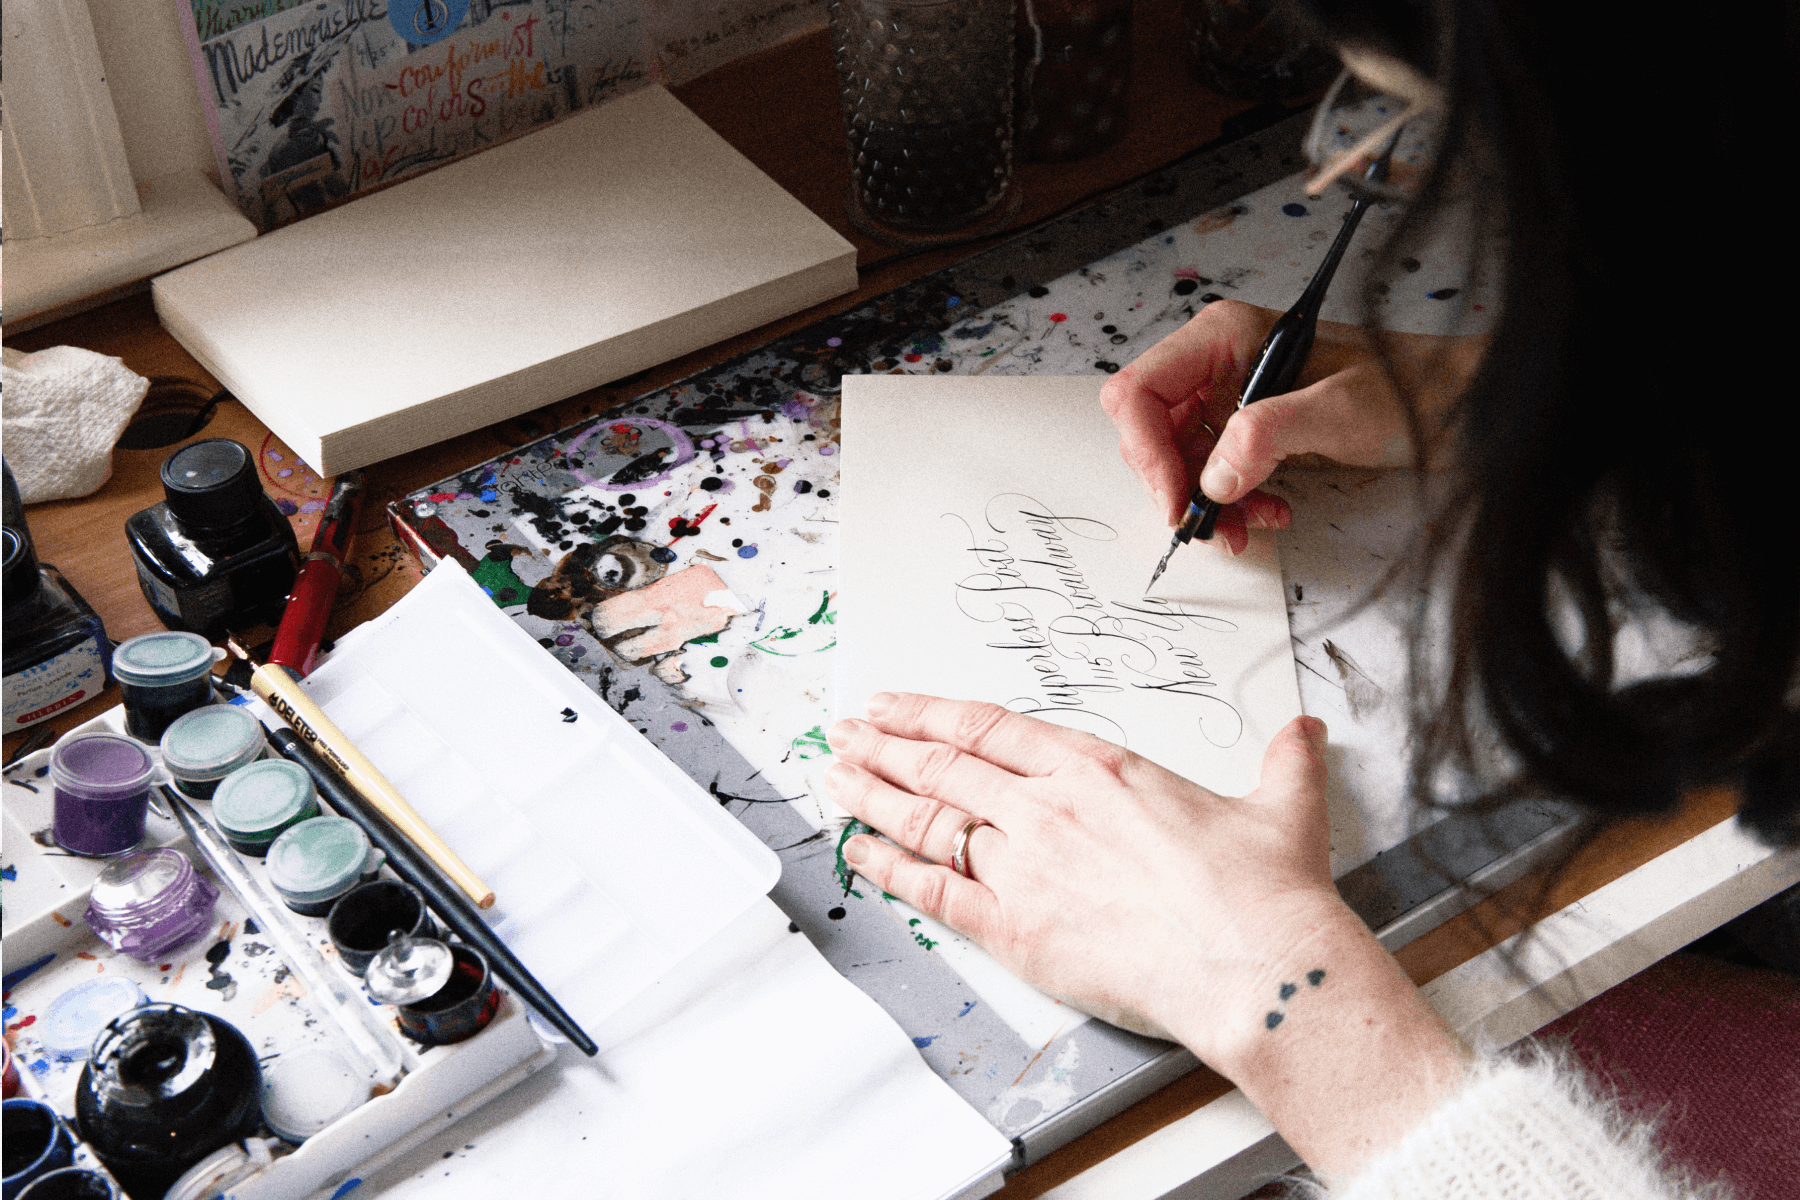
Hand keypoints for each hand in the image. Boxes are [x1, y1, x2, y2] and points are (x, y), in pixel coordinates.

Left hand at [824, 693, 1343, 1063]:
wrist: (1256, 963)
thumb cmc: (1266, 891)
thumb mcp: (1281, 807)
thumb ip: (1281, 763)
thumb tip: (1304, 733)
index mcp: (1097, 767)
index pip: (988, 726)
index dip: (929, 712)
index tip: (893, 704)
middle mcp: (1047, 807)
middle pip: (942, 765)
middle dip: (884, 746)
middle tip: (844, 732)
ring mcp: (1024, 866)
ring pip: (926, 819)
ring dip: (870, 795)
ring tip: (832, 776)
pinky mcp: (1015, 929)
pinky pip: (931, 891)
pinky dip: (887, 868)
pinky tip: (856, 851)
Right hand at [1099, 299, 1483, 551]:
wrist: (1457, 408)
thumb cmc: (1410, 389)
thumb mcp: (1340, 410)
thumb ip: (1269, 434)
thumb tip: (1212, 476)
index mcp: (1224, 337)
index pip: (1140, 392)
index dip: (1146, 451)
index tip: (1176, 498)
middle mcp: (1218, 364)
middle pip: (1149, 432)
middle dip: (1174, 484)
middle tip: (1209, 523)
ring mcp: (1231, 399)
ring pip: (1179, 462)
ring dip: (1204, 504)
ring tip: (1246, 527)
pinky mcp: (1250, 433)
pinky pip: (1213, 477)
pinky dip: (1230, 505)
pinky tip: (1267, 513)